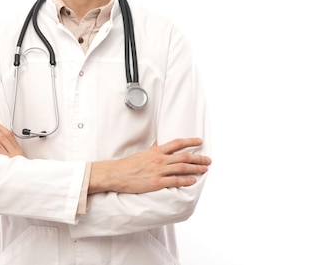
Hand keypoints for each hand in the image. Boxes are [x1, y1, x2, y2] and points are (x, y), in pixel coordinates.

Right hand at [89, 138, 210, 193]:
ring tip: (205, 169)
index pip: (178, 143)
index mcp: (156, 150)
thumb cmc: (128, 164)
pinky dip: (186, 180)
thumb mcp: (142, 153)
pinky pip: (175, 181)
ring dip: (196, 168)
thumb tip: (158, 143)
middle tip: (208, 160)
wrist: (116, 174)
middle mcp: (160, 159)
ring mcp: (159, 171)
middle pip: (184, 156)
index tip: (200, 141)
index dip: (191, 141)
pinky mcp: (157, 182)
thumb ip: (153, 149)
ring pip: (182, 168)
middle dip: (199, 158)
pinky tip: (193, 181)